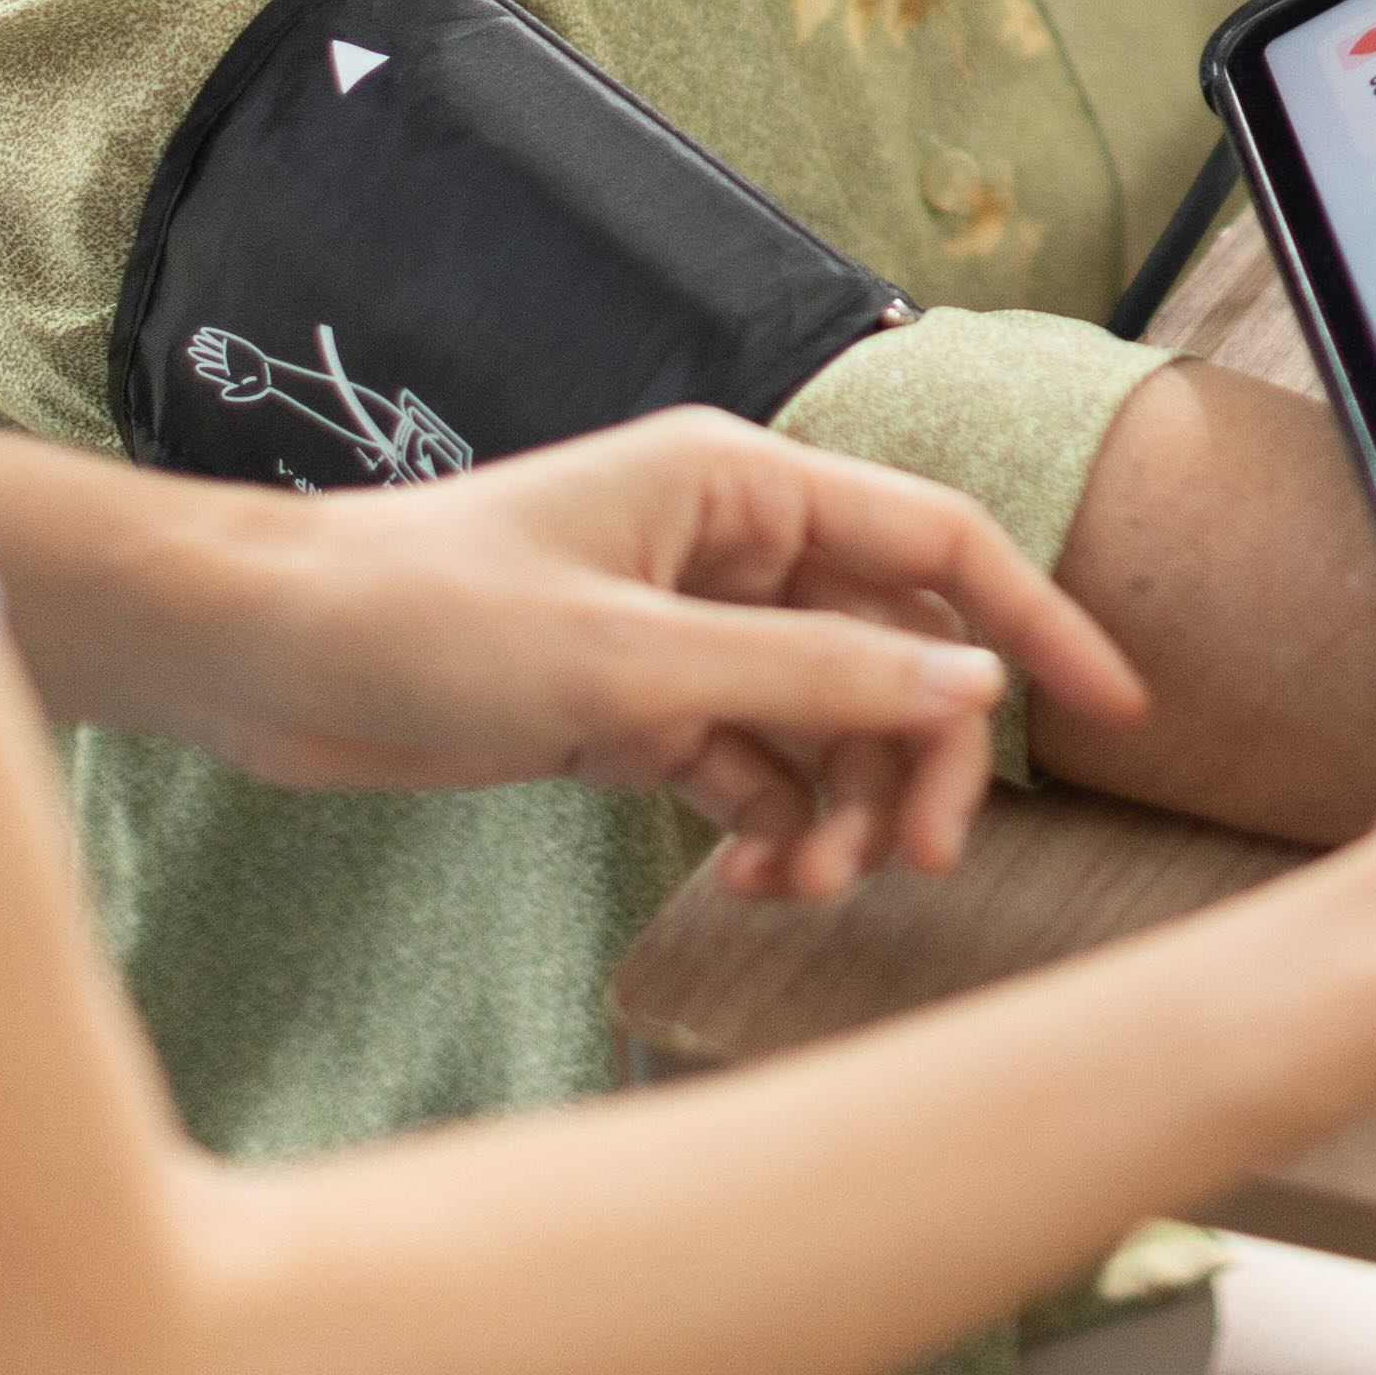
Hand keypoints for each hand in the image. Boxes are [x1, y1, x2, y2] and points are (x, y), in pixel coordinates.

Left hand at [187, 415, 1145, 900]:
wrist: (256, 655)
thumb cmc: (416, 616)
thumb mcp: (628, 662)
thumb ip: (809, 681)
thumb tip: (974, 694)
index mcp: (740, 482)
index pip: (940, 547)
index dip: (1038, 625)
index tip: (1119, 713)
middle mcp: (728, 545)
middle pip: (896, 652)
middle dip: (921, 758)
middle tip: (915, 863)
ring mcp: (684, 628)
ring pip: (829, 723)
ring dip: (843, 810)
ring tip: (806, 891)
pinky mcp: (635, 704)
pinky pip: (754, 770)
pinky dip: (769, 829)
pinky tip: (745, 883)